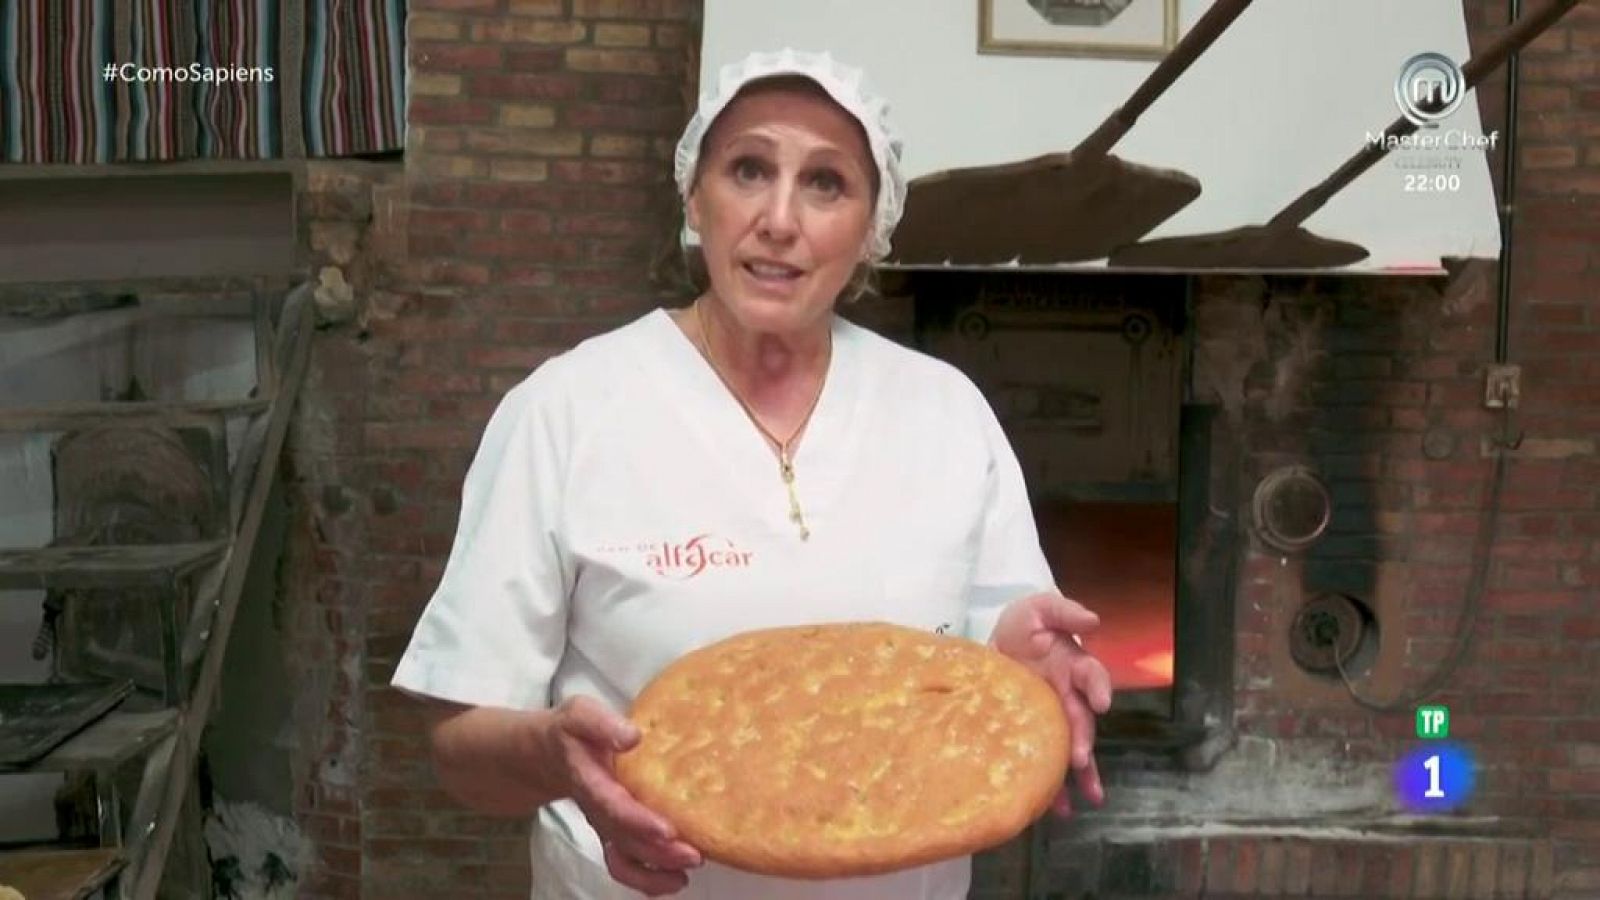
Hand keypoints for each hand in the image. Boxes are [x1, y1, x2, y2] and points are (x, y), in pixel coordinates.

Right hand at [539, 696, 701, 895]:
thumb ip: (604, 724)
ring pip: (624, 857)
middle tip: (694, 856)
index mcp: (589, 778)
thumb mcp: (581, 714)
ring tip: (688, 870)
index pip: (612, 804)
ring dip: (655, 870)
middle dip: (658, 852)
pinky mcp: (610, 832)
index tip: (667, 831)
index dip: (638, 820)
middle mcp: (596, 809)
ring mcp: (602, 825)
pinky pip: (624, 864)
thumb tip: (633, 736)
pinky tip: (674, 880)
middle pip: (624, 839)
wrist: (546, 753)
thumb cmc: (570, 732)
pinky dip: (647, 878)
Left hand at [990, 590, 1113, 815]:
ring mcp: (1054, 718)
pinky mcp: (1036, 735)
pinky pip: (1048, 761)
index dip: (1099, 687)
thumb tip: (1092, 621)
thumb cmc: (1023, 625)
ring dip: (1082, 772)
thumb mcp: (1038, 609)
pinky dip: (1055, 785)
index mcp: (1072, 665)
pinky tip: (1058, 809)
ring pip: (1073, 748)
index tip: (1102, 703)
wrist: (995, 644)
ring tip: (1087, 797)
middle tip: (1080, 759)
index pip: (1092, 675)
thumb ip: (1063, 611)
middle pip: (1082, 720)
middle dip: (1083, 740)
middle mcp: (1069, 695)